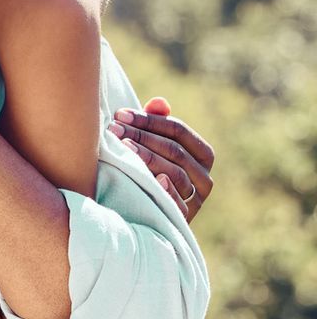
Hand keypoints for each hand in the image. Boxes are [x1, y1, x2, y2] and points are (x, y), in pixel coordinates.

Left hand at [108, 96, 214, 221]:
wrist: (147, 215)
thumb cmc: (148, 172)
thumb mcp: (152, 147)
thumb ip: (156, 123)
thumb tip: (159, 102)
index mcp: (202, 154)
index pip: (179, 130)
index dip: (149, 120)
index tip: (120, 115)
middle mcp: (204, 176)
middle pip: (175, 150)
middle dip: (141, 136)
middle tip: (113, 129)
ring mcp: (196, 198)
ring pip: (175, 173)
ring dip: (147, 158)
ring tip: (122, 148)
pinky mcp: (185, 217)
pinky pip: (179, 203)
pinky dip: (166, 190)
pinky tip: (152, 180)